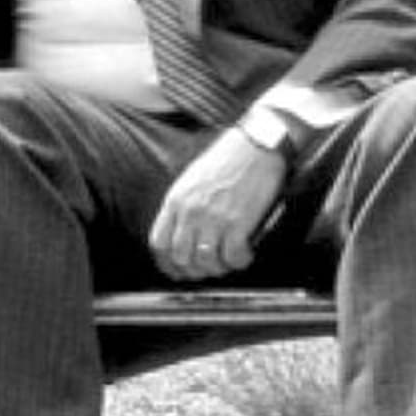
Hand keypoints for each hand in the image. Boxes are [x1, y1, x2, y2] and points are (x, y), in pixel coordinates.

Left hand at [149, 127, 286, 280]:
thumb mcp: (192, 179)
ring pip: (205, 262)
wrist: (256, 145)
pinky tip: (245, 254)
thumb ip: (183, 206)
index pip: (159, 243)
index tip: (177, 271)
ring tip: (229, 261)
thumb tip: (183, 234)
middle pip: (181, 258)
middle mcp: (191, 211)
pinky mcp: (238, 222)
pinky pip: (233, 257)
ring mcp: (213, 218)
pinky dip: (239, 262)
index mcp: (176, 200)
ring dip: (218, 268)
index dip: (167, 264)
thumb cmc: (228, 159)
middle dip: (194, 271)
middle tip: (208, 270)